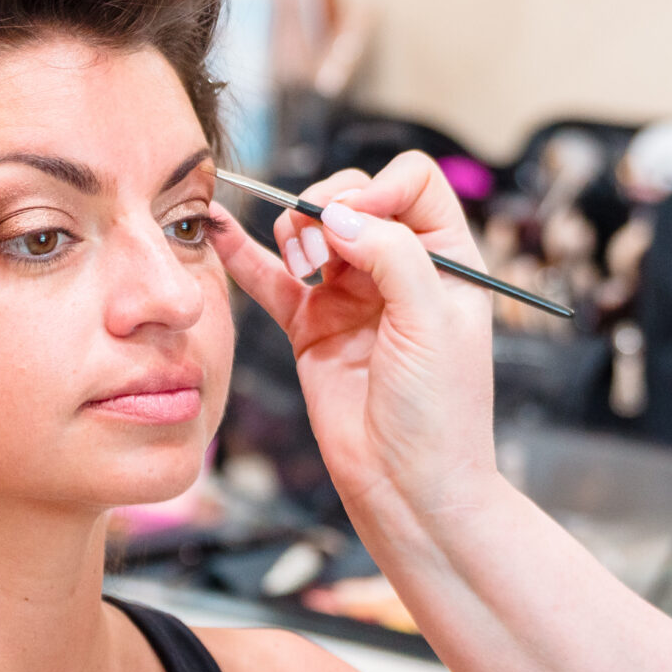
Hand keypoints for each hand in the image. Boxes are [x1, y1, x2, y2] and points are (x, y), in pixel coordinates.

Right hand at [213, 152, 498, 526]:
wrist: (408, 488)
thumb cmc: (441, 412)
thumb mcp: (430, 321)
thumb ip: (393, 255)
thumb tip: (341, 214)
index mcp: (447, 258)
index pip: (412, 184)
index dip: (380, 189)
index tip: (356, 220)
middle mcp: (400, 269)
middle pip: (355, 198)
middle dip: (329, 206)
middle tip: (320, 246)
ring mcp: (352, 295)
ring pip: (313, 231)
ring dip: (295, 231)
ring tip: (302, 266)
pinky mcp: (312, 327)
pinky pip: (274, 280)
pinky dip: (248, 256)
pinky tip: (223, 231)